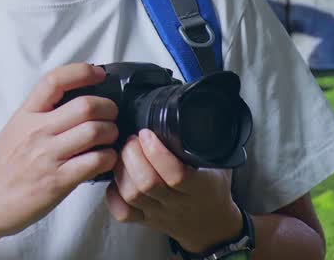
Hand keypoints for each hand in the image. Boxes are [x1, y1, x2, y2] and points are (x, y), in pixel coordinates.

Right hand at [0, 63, 119, 243]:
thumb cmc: (4, 167)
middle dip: (108, 108)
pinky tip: (105, 160)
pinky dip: (108, 158)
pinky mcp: (58, 182)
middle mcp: (37, 131)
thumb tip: (76, 99)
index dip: (82, 72)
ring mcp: (47, 156)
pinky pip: (95, 161)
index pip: (55, 80)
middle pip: (85, 105)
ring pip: (95, 131)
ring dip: (111, 132)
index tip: (99, 74)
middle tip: (111, 115)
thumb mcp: (16, 129)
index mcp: (26, 114)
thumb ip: (41, 113)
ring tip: (109, 138)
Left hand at [105, 129, 242, 253]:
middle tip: (133, 138)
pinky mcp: (145, 220)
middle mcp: (177, 203)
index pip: (176, 174)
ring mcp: (159, 213)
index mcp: (200, 187)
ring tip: (124, 152)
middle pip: (147, 184)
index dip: (157, 152)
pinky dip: (113, 193)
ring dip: (121, 169)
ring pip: (131, 196)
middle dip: (132, 155)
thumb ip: (210, 140)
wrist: (212, 226)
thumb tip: (198, 108)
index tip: (147, 132)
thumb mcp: (221, 162)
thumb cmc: (214, 188)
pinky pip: (122, 212)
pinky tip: (118, 177)